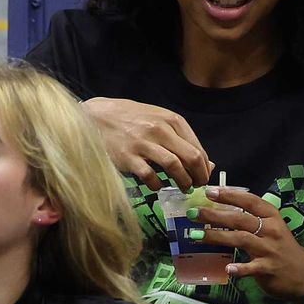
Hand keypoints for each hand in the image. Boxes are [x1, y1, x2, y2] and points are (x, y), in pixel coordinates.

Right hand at [82, 98, 212, 190]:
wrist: (97, 115)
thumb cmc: (132, 119)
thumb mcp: (159, 120)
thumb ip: (182, 139)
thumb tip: (207, 164)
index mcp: (171, 120)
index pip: (198, 148)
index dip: (204, 167)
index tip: (203, 176)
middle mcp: (160, 130)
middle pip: (191, 158)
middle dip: (199, 176)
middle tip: (197, 185)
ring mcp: (143, 144)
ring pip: (174, 167)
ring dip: (183, 182)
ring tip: (183, 187)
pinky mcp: (128, 157)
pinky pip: (150, 176)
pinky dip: (158, 184)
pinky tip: (158, 185)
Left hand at [188, 186, 303, 300]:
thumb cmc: (281, 247)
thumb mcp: (271, 228)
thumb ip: (250, 219)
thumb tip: (220, 209)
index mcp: (271, 217)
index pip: (250, 201)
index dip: (229, 195)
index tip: (209, 191)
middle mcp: (271, 230)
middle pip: (240, 219)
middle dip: (214, 215)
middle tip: (193, 212)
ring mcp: (270, 250)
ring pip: (241, 239)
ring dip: (218, 237)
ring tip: (196, 236)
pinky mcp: (268, 269)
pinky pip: (251, 268)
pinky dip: (239, 269)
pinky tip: (227, 269)